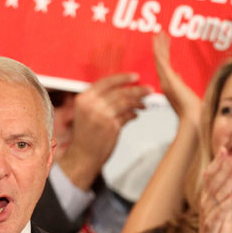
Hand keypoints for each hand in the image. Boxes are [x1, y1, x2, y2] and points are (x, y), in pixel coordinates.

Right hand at [58, 74, 150, 189]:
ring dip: (138, 102)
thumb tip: (122, 90)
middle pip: (120, 92)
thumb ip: (99, 100)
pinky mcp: (112, 127)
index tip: (135, 76)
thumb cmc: (85, 135)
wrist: (83, 156)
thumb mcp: (86, 113)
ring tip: (144, 104)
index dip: (122, 78)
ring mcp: (102, 116)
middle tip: (148, 89)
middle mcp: (92, 105)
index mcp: (84, 99)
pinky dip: (134, 114)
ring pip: (126, 102)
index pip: (106, 82)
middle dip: (137, 90)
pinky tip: (136, 115)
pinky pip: (128, 116)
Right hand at [153, 31, 200, 125]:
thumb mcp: (186, 93)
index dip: (163, 54)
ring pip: (160, 58)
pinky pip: (161, 60)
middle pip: (161, 61)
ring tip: (158, 33)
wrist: (192, 118)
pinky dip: (159, 49)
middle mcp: (165, 81)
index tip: (163, 45)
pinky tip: (158, 40)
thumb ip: (180, 83)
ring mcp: (166, 80)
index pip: (164, 66)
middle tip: (158, 34)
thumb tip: (179, 75)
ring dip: (159, 45)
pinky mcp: (168, 78)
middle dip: (160, 47)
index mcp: (169, 85)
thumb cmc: (192, 111)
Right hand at [194, 148, 231, 232]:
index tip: (225, 149)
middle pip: (213, 184)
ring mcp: (208, 219)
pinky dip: (229, 204)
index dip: (217, 164)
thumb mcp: (228, 216)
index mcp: (209, 202)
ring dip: (228, 181)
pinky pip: (220, 215)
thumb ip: (227, 200)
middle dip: (224, 168)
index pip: (211, 179)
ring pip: (217, 196)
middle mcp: (206, 208)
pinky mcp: (213, 232)